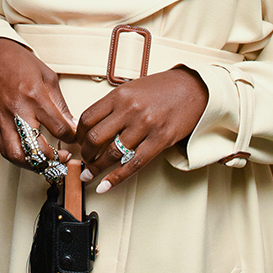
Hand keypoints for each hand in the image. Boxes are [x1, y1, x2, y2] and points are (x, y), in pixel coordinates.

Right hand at [0, 37, 76, 168]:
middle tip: (64, 157)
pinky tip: (29, 158)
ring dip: (35, 165)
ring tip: (47, 163)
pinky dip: (18, 159)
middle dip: (55, 158)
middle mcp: (18, 111)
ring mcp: (4, 120)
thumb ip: (60, 104)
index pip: (59, 128)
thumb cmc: (20, 64)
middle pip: (38, 147)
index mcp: (36, 97)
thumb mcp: (48, 77)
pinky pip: (4, 150)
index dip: (72, 137)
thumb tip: (71, 124)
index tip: (75, 138)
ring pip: (18, 155)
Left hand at [76, 67, 207, 193]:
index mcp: (119, 95)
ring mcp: (145, 126)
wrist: (194, 88)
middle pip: (96, 138)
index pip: (88, 118)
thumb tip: (94, 125)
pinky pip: (134, 164)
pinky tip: (106, 185)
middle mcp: (130, 110)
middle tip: (84, 159)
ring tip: (90, 174)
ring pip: (112, 153)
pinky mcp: (160, 140)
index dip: (79, 134)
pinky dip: (117, 177)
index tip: (78, 142)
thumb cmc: (162, 88)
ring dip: (96, 168)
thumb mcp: (132, 88)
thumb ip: (114, 105)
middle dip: (86, 153)